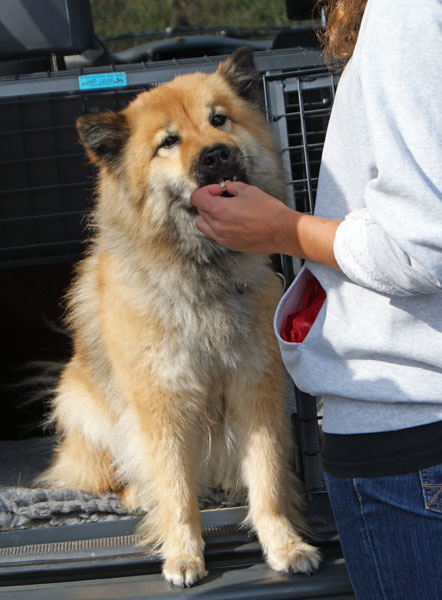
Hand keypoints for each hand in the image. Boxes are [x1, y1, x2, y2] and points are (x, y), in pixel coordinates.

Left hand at [190, 180, 340, 267]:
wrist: (282, 231)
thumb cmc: (269, 211)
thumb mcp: (250, 191)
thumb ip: (234, 187)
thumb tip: (228, 186)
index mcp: (219, 210)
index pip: (196, 198)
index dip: (205, 190)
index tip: (218, 189)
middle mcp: (217, 226)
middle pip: (200, 211)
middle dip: (208, 201)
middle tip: (223, 197)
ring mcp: (223, 238)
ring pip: (204, 226)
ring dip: (209, 216)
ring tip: (224, 210)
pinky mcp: (231, 245)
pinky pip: (215, 235)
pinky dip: (218, 227)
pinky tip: (232, 221)